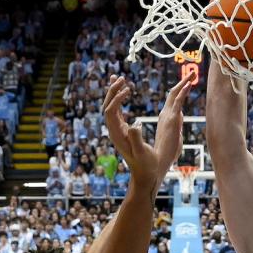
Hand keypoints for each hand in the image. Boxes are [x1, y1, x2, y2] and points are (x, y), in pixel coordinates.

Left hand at [104, 76, 188, 191]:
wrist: (144, 175)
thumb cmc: (146, 166)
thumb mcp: (142, 153)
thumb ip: (137, 138)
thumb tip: (136, 123)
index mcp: (117, 135)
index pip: (110, 111)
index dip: (116, 99)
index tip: (128, 90)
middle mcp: (114, 131)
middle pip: (107, 106)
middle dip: (112, 91)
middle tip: (121, 78)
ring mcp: (117, 130)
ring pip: (111, 107)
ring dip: (114, 92)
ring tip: (120, 79)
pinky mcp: (122, 130)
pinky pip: (117, 111)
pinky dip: (119, 99)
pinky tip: (126, 92)